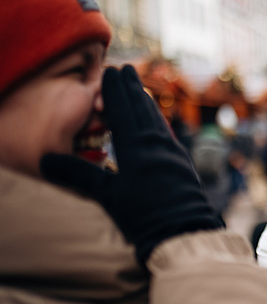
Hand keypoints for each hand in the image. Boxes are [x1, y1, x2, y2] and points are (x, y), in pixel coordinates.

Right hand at [41, 65, 222, 264]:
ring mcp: (173, 154)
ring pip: (158, 120)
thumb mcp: (107, 196)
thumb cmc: (144, 216)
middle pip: (143, 110)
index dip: (116, 90)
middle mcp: (158, 144)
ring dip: (148, 103)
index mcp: (137, 147)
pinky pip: (168, 135)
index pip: (123, 111)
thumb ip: (78, 175)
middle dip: (133, 89)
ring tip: (141, 90)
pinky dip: (160, 122)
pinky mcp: (183, 166)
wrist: (184, 233)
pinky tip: (160, 125)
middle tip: (128, 69)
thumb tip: (45, 159)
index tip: (112, 71)